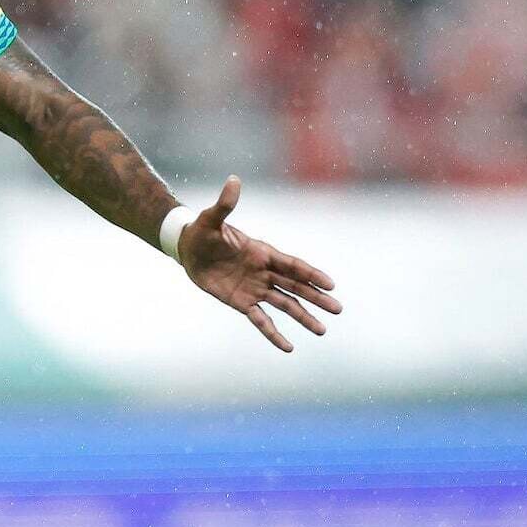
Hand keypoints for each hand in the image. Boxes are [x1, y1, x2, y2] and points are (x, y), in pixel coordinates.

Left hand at [178, 175, 341, 351]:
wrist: (188, 249)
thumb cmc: (202, 231)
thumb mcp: (211, 219)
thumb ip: (225, 204)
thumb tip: (233, 180)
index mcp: (262, 252)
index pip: (291, 265)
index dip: (310, 274)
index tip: (330, 284)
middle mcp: (263, 272)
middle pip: (295, 286)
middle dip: (316, 297)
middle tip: (338, 309)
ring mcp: (255, 288)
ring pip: (284, 305)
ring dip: (303, 317)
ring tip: (322, 330)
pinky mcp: (242, 302)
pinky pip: (261, 320)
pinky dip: (273, 333)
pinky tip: (288, 347)